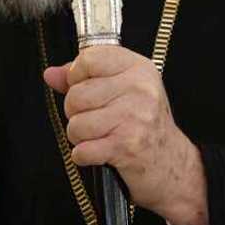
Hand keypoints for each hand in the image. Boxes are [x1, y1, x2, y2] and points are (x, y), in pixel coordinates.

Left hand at [43, 46, 208, 224]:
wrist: (174, 166)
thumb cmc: (143, 125)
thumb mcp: (120, 91)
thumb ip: (82, 79)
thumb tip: (50, 74)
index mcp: (138, 68)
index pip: (87, 58)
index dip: (77, 76)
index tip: (88, 88)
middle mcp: (140, 89)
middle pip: (76, 95)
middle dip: (76, 112)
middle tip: (98, 120)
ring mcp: (135, 117)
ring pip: (75, 124)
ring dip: (80, 136)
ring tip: (102, 136)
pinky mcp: (128, 146)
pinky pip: (82, 150)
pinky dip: (84, 156)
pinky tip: (101, 152)